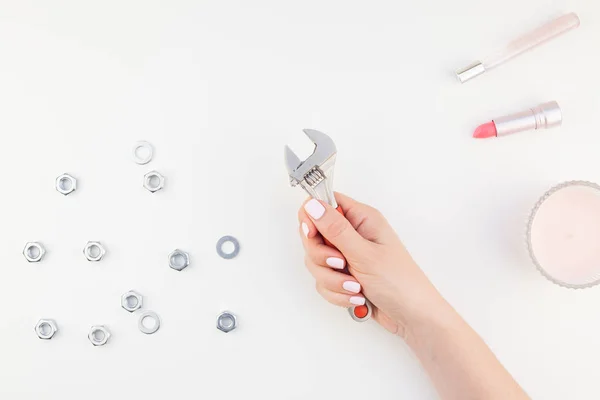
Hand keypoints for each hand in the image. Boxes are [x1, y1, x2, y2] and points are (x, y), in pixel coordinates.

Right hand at [298, 192, 443, 335]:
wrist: (412, 317)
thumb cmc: (399, 282)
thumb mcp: (364, 253)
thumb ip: (335, 229)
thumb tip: (312, 204)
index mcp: (361, 219)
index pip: (324, 204)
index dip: (312, 218)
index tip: (312, 235)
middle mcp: (353, 234)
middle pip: (314, 236)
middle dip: (322, 257)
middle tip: (340, 264)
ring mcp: (348, 256)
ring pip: (317, 262)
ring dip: (332, 280)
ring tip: (355, 288)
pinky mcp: (345, 276)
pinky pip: (324, 281)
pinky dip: (336, 292)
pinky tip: (356, 297)